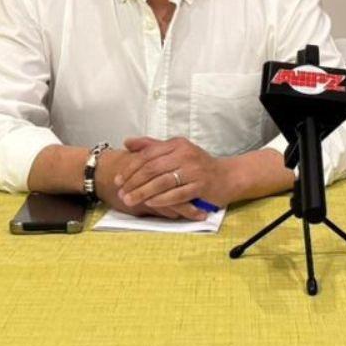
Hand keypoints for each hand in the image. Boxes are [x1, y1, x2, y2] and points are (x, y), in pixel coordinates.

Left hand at [111, 137, 236, 219]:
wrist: (228, 176)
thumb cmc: (198, 165)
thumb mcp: (177, 151)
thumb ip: (152, 146)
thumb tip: (127, 142)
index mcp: (177, 144)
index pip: (147, 155)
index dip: (130, 168)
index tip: (118, 179)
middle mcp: (185, 155)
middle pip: (152, 169)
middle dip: (133, 182)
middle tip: (121, 193)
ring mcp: (194, 170)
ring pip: (162, 182)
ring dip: (143, 193)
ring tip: (130, 201)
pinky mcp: (201, 186)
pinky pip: (177, 194)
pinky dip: (162, 199)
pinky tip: (151, 204)